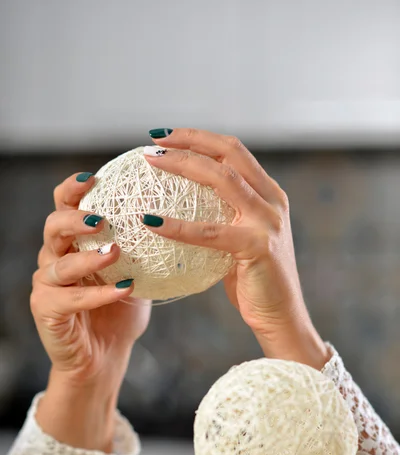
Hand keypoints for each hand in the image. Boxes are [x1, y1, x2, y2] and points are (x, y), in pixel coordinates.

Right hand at [30, 173, 151, 449]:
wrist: (105, 356)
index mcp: (73, 243)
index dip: (74, 189)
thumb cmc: (120, 311)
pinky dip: (97, 294)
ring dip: (87, 255)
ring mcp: (47, 285)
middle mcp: (54, 258)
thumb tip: (182, 219)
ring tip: (114, 251)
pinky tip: (123, 289)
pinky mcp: (47, 311)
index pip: (66, 206)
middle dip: (74, 216)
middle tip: (101, 216)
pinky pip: (69, 299)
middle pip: (53, 226)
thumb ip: (144, 248)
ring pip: (58, 262)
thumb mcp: (134, 272)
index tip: (95, 176)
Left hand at [143, 129, 328, 368]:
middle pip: (229, 153)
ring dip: (183, 165)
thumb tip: (180, 207)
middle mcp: (272, 201)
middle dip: (190, 140)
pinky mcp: (259, 247)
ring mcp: (268, 222)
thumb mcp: (240, 241)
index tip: (165, 136)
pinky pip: (210, 232)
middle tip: (153, 142)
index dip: (199, 136)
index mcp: (269, 194)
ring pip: (223, 179)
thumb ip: (223, 219)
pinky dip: (178, 226)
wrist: (280, 317)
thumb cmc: (253, 281)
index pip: (234, 150)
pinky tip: (151, 222)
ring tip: (151, 164)